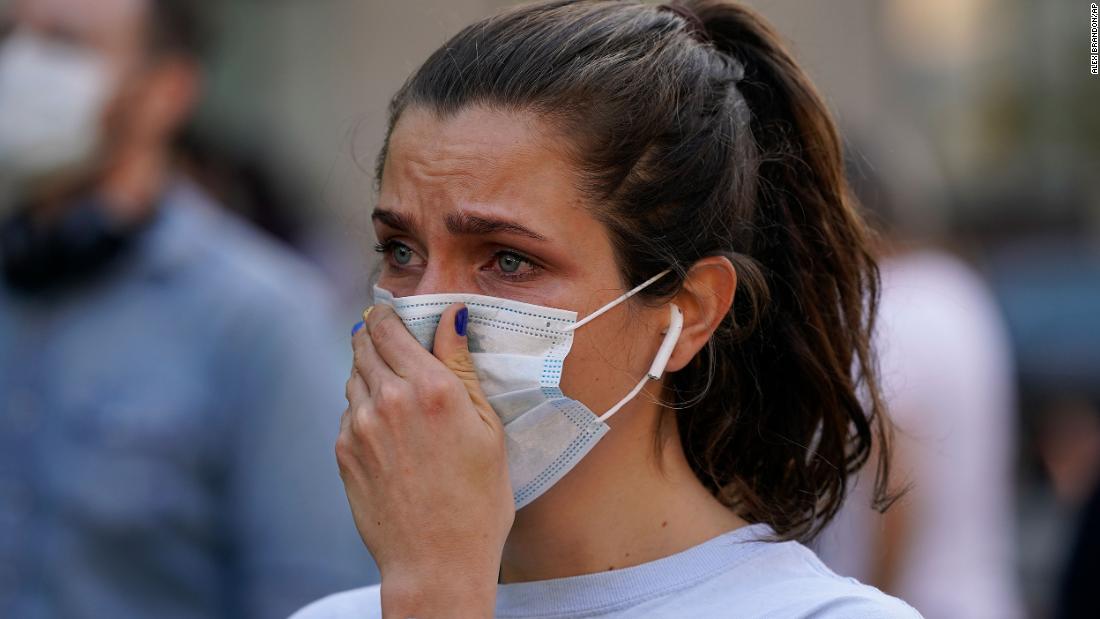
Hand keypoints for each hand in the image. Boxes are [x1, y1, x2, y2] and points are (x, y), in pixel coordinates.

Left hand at [337, 303, 512, 618]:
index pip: (390, 327)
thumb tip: (452, 316)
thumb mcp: (487, 428)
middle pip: (363, 344)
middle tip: (392, 342)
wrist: (436, 561)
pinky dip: (363, 407)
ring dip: (368, 371)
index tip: (392, 313)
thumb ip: (462, 366)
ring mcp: (359, 426)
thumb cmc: (477, 500)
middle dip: (375, 336)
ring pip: (353, 376)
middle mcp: (388, 399)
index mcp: (430, 388)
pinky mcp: (343, 451)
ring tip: (397, 391)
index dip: (387, 314)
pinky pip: (348, 411)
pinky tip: (389, 429)